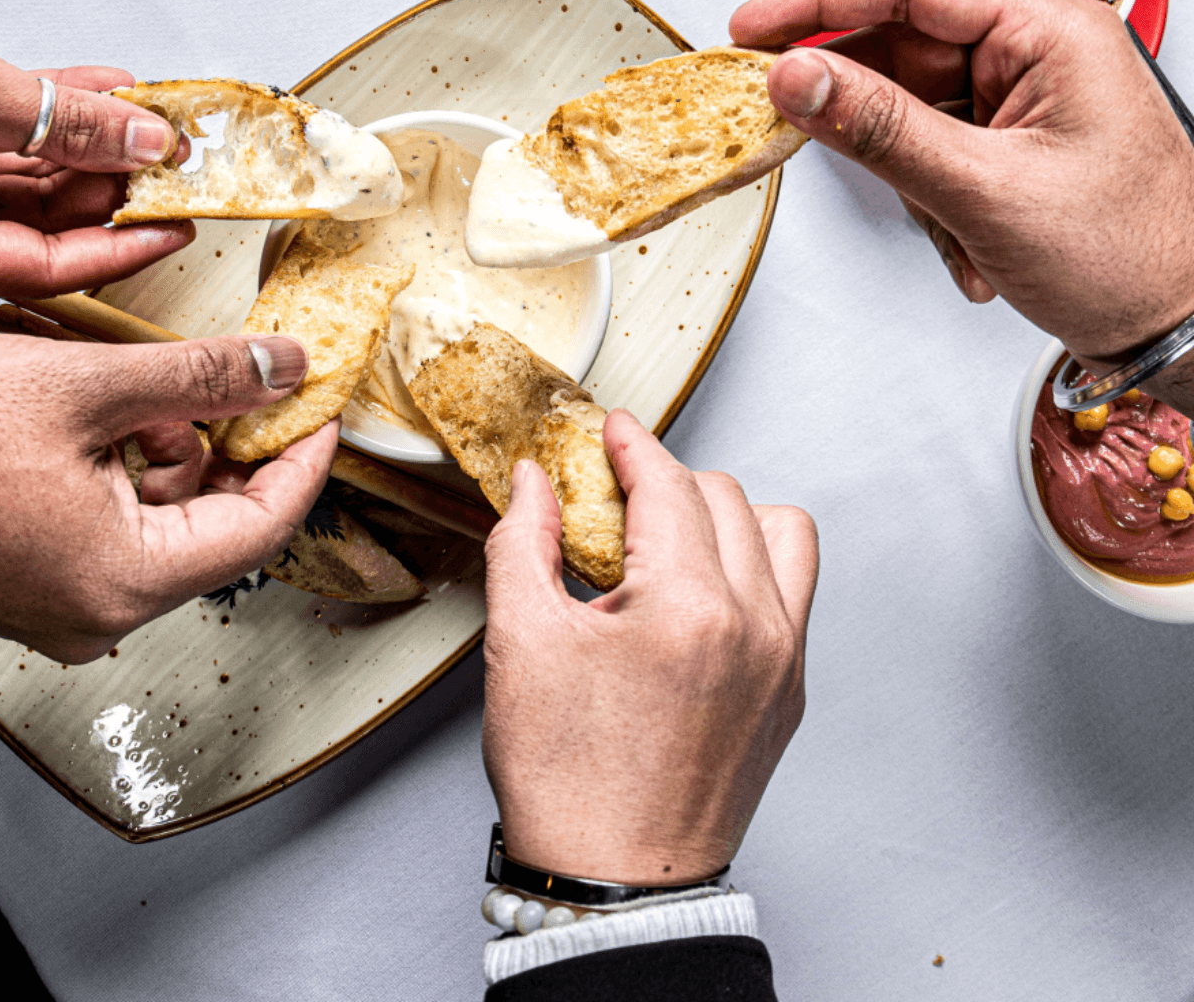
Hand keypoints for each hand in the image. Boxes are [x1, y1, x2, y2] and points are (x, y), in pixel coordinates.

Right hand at [0, 57, 192, 295]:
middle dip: (118, 179)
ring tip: (144, 114)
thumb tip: (145, 141)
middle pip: (51, 218)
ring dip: (96, 137)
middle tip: (170, 156)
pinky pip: (13, 133)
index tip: (178, 229)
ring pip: (36, 172)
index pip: (54, 269)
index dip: (126, 250)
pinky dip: (56, 108)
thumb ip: (63, 126)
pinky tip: (100, 86)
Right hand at [0, 333, 336, 662]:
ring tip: (126, 400)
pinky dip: (123, 470)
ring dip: (167, 451)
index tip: (322, 414)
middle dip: (227, 447)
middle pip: (215, 525)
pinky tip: (91, 426)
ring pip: (163, 520)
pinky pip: (115, 526)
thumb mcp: (82, 385)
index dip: (303, 462)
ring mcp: (63, 603)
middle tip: (242, 386)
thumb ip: (202, 378)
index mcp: (122, 581)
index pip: (265, 527)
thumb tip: (285, 369)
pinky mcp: (35, 582)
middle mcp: (97, 610)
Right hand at [482, 410, 816, 884]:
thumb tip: (531, 485)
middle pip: (726, 497)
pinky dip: (753, 567)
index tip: (615, 431)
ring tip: (675, 538)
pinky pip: (793, 592)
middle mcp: (755, 626)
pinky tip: (701, 591)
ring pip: (783, 533)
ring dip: (729, 516)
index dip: (634, 445)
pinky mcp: (791, 689)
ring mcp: (784, 660)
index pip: (670, 486)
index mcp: (687, 609)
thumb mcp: (521, 646)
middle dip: (668, 481)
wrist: (618, 881)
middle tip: (619, 496)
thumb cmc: (571, 784)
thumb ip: (523, 543)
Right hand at [730, 0, 1193, 368]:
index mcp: (1049, 33)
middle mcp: (1033, 57)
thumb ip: (881, 130)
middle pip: (903, 50)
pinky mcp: (1006, 149)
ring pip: (910, 113)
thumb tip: (798, 80)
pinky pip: (931, 155)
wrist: (1174, 323)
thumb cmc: (1125, 255)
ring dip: (908, 180)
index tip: (754, 26)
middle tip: (790, 125)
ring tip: (947, 227)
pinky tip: (967, 245)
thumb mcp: (984, 190)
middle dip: (861, 110)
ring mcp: (1018, 105)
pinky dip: (931, 206)